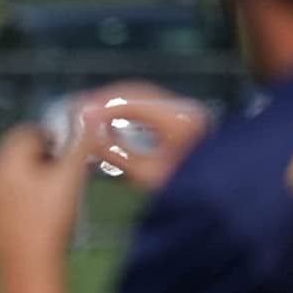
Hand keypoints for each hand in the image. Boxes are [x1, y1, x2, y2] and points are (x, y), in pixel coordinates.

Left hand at [0, 125, 87, 267]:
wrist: (26, 268)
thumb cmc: (48, 222)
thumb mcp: (70, 177)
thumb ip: (79, 143)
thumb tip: (86, 116)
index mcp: (6, 160)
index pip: (28, 131)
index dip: (53, 138)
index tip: (69, 156)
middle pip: (19, 153)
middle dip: (43, 158)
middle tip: (65, 177)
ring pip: (12, 175)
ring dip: (33, 178)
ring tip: (54, 198)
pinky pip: (6, 197)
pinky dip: (22, 199)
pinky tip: (38, 215)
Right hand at [69, 83, 211, 192]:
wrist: (216, 198)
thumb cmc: (185, 190)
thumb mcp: (145, 174)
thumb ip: (114, 151)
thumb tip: (86, 134)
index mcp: (177, 119)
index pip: (130, 99)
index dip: (99, 104)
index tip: (76, 112)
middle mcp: (182, 108)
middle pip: (134, 93)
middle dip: (103, 101)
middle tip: (76, 110)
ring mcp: (183, 111)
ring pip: (139, 98)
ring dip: (112, 105)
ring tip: (87, 115)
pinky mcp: (180, 118)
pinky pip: (147, 107)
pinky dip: (125, 112)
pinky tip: (107, 120)